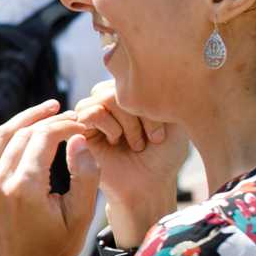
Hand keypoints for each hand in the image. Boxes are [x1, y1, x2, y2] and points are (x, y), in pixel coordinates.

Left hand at [0, 100, 99, 255]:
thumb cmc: (56, 249)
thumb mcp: (81, 216)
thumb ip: (85, 174)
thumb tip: (78, 138)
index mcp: (23, 190)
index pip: (43, 138)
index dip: (64, 126)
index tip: (79, 125)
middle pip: (21, 135)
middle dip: (45, 121)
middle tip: (64, 114)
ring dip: (21, 122)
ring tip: (44, 112)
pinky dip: (1, 138)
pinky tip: (19, 131)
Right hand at [69, 82, 187, 246]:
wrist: (150, 186)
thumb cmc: (164, 157)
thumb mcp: (174, 119)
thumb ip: (162, 91)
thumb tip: (148, 70)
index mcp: (133, 95)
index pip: (135, 76)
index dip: (150, 100)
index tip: (163, 130)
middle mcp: (112, 101)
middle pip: (118, 83)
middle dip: (139, 112)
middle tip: (150, 138)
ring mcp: (96, 114)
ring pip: (104, 96)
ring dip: (126, 121)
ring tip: (135, 143)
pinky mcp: (82, 129)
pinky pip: (90, 111)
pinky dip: (109, 126)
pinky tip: (116, 141)